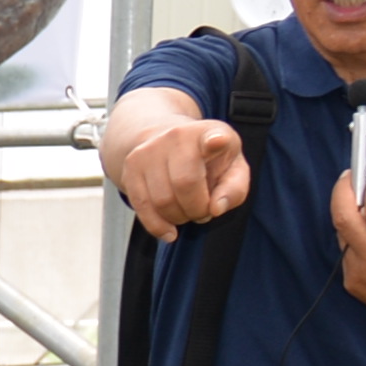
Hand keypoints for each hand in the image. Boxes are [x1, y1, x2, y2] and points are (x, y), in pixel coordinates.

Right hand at [109, 103, 250, 239]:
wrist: (167, 143)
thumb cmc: (208, 160)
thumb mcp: (233, 169)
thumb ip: (234, 190)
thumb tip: (216, 208)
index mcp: (210, 133)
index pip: (213, 137)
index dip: (215, 141)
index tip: (217, 142)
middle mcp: (177, 136)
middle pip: (185, 184)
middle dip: (196, 210)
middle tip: (202, 212)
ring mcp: (150, 150)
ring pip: (162, 200)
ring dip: (177, 218)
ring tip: (186, 212)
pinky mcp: (131, 167)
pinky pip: (141, 206)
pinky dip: (157, 226)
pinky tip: (169, 231)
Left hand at [331, 158, 365, 345]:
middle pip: (343, 217)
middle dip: (342, 191)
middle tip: (349, 177)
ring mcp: (360, 273)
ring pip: (342, 234)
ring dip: (346, 213)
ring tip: (357, 198)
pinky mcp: (353, 284)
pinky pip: (346, 252)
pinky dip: (352, 235)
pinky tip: (361, 226)